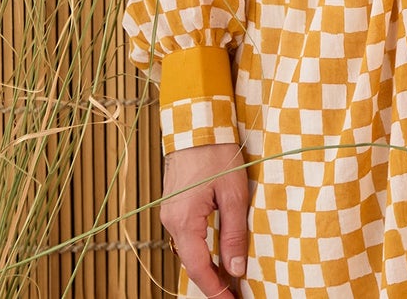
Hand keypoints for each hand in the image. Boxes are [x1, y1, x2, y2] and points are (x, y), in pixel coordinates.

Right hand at [160, 142, 249, 295]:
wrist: (197, 123)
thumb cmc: (217, 153)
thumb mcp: (233, 192)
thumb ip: (233, 231)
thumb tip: (236, 267)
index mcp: (183, 222)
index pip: (198, 268)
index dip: (215, 289)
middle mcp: (171, 222)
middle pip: (191, 261)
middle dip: (212, 280)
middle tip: (233, 293)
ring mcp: (170, 213)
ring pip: (189, 249)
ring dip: (207, 264)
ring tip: (229, 277)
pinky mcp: (175, 204)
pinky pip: (187, 235)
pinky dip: (202, 247)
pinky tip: (217, 251)